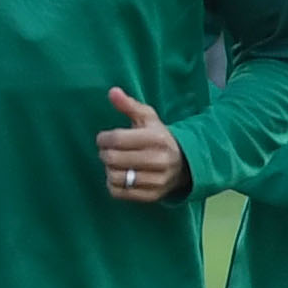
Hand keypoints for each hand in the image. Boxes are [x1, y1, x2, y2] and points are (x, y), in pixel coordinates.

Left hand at [95, 86, 186, 203]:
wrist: (184, 164)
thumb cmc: (159, 137)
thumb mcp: (148, 118)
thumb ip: (129, 105)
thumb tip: (112, 91)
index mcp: (157, 138)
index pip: (117, 139)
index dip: (103, 139)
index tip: (103, 138)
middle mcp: (159, 161)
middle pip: (113, 159)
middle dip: (105, 154)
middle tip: (108, 151)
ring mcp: (156, 180)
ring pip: (115, 177)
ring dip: (109, 169)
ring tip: (115, 164)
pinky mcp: (152, 196)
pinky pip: (119, 193)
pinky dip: (113, 184)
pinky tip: (120, 176)